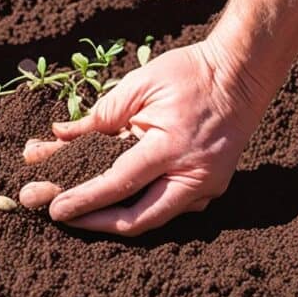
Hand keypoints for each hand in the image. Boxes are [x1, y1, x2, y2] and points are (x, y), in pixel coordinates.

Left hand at [18, 38, 273, 235]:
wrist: (243, 73)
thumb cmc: (189, 73)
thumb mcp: (139, 85)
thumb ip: (100, 116)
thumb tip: (59, 135)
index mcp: (172, 148)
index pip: (118, 184)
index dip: (84, 199)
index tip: (54, 209)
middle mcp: (193, 176)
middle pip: (137, 219)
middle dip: (95, 223)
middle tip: (61, 216)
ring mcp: (206, 186)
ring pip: (154, 218)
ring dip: (115, 216)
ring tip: (80, 209)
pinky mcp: (210, 187)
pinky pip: (170, 206)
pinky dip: (140, 203)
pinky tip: (114, 197)